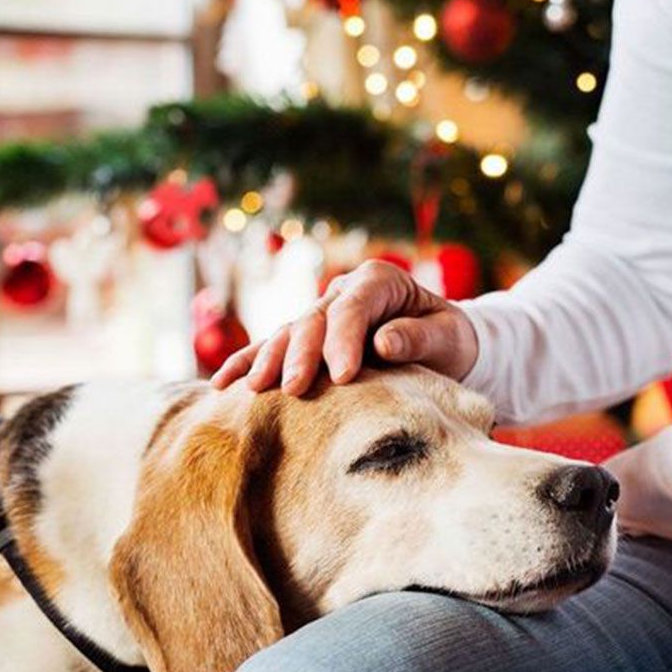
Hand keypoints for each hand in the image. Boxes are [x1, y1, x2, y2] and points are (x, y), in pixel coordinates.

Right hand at [211, 260, 478, 394]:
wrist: (443, 347)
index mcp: (379, 281)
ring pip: (288, 334)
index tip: (343, 375)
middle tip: (294, 389)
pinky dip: (248, 365)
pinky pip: (273, 350)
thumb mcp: (448, 337)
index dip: (344, 339)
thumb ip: (420, 338)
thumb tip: (384, 343)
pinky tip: (222, 385)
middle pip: (314, 320)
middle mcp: (343, 292)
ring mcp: (321, 314)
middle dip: (301, 355)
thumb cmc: (449, 341)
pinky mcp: (308, 340)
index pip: (353, 308)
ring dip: (268, 361)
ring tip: (252, 390)